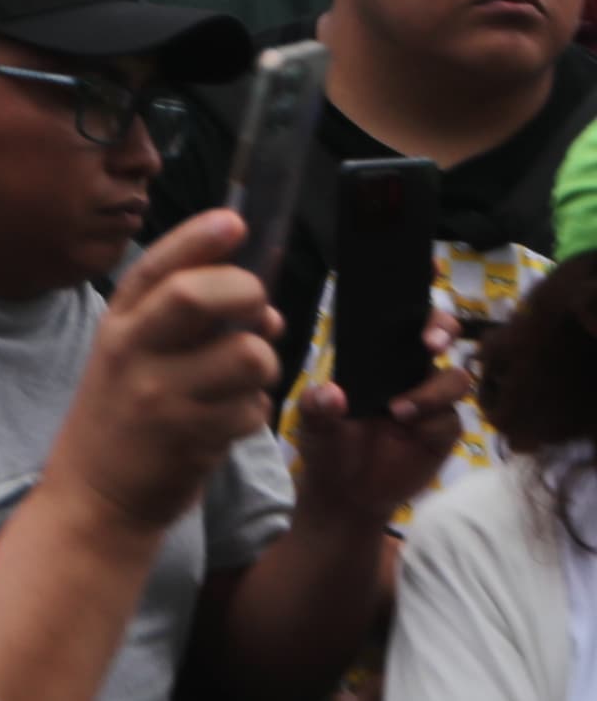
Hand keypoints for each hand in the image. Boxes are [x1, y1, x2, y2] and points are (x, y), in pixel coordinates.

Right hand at [43, 210, 282, 540]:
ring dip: (263, 364)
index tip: (236, 221)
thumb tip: (263, 306)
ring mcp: (161, 395)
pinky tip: (228, 420)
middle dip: (248, 295)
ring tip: (242, 379)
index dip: (200, 238)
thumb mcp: (129, 355)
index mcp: (117, 322)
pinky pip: (253, 408)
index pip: (158, 266)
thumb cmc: (122, 416)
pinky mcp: (191, 437)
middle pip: (201, 296)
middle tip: (258, 312)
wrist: (95, 495)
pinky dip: (254, 411)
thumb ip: (183, 324)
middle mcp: (133, 351)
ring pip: (247, 355)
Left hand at [285, 312, 470, 529]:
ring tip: (398, 411)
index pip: (398, 316)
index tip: (427, 271)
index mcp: (375, 356)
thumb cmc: (326, 444)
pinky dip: (433, 420)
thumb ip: (317, 405)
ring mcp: (429, 401)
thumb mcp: (310, 421)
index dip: (415, 294)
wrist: (344, 494)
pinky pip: (453, 419)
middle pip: (442, 335)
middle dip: (442, 328)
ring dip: (431, 389)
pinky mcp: (443, 433)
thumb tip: (333, 392)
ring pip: (455, 377)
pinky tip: (407, 428)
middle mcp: (407, 371)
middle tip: (427, 342)